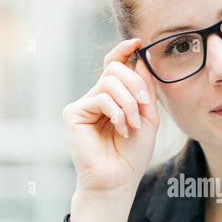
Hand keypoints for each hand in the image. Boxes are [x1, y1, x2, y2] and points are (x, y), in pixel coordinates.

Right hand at [62, 38, 159, 195]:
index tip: (138, 42)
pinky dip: (116, 111)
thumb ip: (145, 89)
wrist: (118, 179)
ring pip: (110, 82)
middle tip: (145, 105)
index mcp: (113, 97)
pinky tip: (121, 128)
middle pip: (116, 69)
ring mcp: (84, 104)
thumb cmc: (132, 153)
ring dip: (129, 103)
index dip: (124, 50)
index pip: (115, 65)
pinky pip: (100, 97)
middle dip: (136, 85)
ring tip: (132, 125)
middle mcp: (96, 97)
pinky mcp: (74, 113)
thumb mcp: (147, 117)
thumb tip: (141, 59)